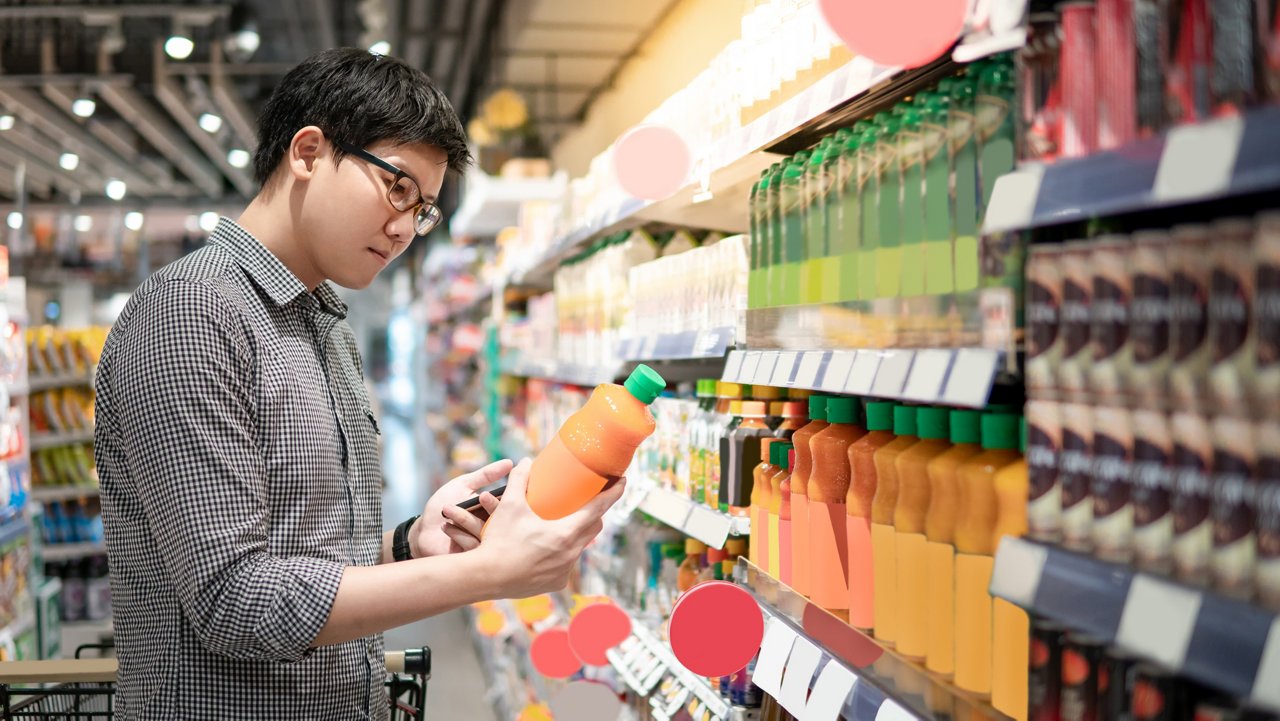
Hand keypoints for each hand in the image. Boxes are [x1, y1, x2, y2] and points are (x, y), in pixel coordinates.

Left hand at [412, 459, 512, 557]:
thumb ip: (485, 475)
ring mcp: (484, 543)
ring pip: (487, 533)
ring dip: (466, 520)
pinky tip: (445, 526)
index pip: (509, 505)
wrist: (423, 530)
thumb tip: (510, 462)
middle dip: (491, 507)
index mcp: (494, 509)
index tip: (492, 491)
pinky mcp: (473, 555)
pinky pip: (474, 547)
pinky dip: (459, 535)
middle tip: (479, 498)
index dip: (508, 497)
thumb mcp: (463, 484)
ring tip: (448, 509)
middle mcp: (493, 527)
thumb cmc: (443, 505)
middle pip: (503, 520)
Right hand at [475, 458, 626, 598]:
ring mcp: (565, 571)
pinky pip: (567, 564)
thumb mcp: (509, 506)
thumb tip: (525, 462)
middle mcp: (571, 554)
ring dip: (577, 534)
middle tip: (589, 500)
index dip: (613, 493)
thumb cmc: (499, 541)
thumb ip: (519, 481)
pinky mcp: (556, 584)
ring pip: (579, 547)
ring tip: (565, 523)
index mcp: (565, 533)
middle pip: (593, 528)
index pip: (598, 508)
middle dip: (595, 513)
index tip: (623, 481)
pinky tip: (551, 548)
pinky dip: (563, 554)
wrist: (485, 577)